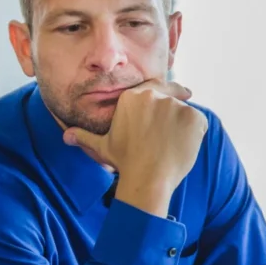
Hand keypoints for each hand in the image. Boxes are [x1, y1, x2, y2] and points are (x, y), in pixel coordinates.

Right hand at [63, 80, 206, 217]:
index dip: (163, 92)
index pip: (153, 86)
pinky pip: (199, 122)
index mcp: (133, 97)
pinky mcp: (194, 117)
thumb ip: (86, 137)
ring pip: (185, 111)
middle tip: (181, 114)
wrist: (147, 178)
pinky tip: (184, 147)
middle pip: (171, 95)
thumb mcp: (103, 147)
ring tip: (176, 144)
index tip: (174, 94)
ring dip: (184, 123)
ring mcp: (175, 105)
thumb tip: (66, 136)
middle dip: (175, 105)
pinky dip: (195, 133)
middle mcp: (154, 95)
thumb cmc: (124, 162)